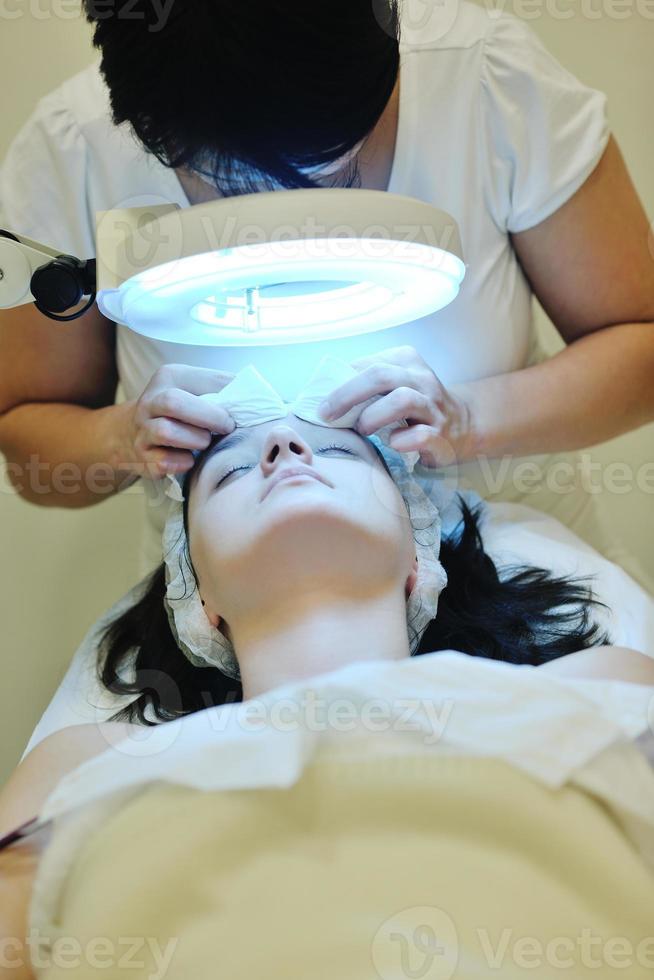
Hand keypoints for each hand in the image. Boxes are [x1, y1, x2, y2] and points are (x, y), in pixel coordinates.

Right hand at [119, 364, 235, 478]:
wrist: (130, 433)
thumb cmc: (181, 411)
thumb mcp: (197, 389)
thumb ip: (225, 388)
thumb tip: (262, 397)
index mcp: (168, 378)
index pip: (198, 382)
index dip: (222, 400)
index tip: (235, 416)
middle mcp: (150, 401)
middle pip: (174, 403)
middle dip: (207, 418)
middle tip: (225, 428)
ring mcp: (142, 430)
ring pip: (165, 432)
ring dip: (194, 441)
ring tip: (204, 443)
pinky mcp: (141, 456)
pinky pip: (162, 462)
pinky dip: (181, 463)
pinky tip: (189, 461)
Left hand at [319, 346, 471, 467]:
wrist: (463, 425)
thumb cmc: (414, 405)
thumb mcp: (394, 383)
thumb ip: (365, 382)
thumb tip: (323, 390)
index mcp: (407, 360)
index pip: (368, 364)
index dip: (341, 384)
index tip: (323, 403)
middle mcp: (421, 379)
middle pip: (381, 376)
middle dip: (347, 395)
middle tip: (327, 415)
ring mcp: (433, 407)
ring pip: (403, 400)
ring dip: (373, 416)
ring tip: (362, 429)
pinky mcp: (442, 435)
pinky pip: (422, 436)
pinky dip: (402, 440)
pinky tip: (392, 444)